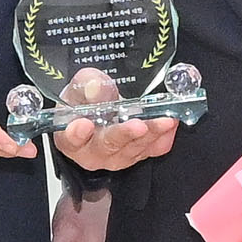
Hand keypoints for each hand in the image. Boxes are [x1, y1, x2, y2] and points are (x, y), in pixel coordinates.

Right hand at [50, 67, 177, 172]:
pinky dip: (163, 137)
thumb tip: (95, 86)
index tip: (84, 124)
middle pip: (107, 147)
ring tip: (164, 120)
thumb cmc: (84, 99)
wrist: (101, 106)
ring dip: (150, 134)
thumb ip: (87, 85)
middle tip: (138, 125)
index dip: (77, 133)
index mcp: (70, 138)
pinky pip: (152, 150)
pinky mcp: (137, 154)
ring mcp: (117, 156)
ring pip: (133, 149)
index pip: (70, 139)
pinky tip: (172, 124)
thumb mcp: (81, 84)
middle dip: (124, 135)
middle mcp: (93, 153)